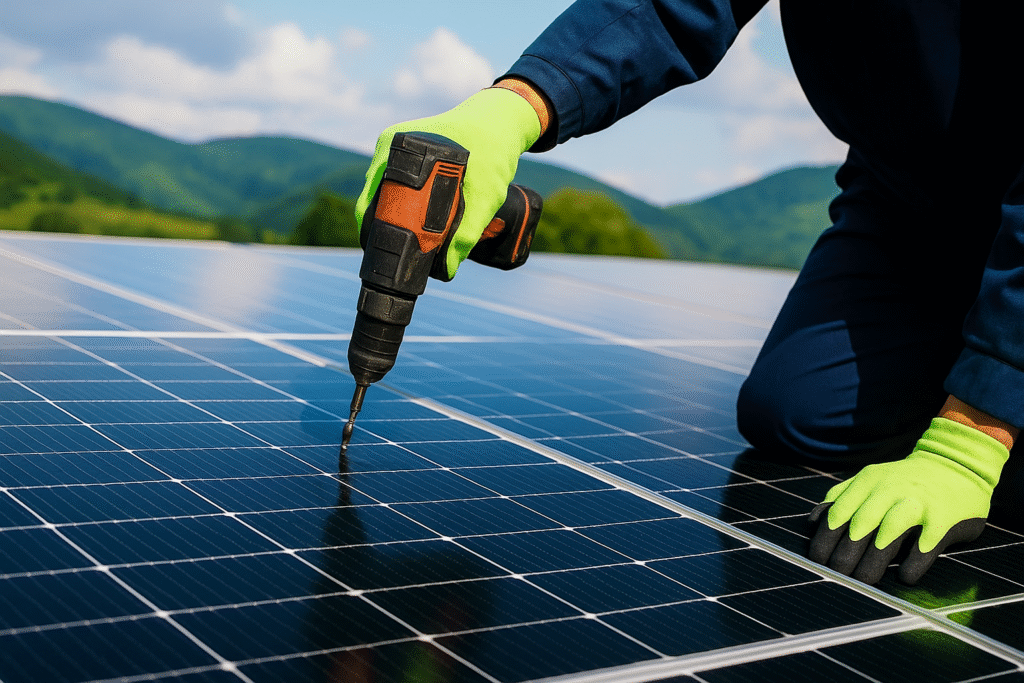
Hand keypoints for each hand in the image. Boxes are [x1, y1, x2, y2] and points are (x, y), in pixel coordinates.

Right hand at [355, 86, 541, 278]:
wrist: (499, 120)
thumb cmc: (493, 148)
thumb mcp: (485, 193)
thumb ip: (468, 231)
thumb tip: (447, 269)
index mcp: (397, 147)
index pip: (371, 198)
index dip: (375, 229)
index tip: (388, 253)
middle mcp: (390, 146)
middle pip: (374, 199)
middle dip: (385, 229)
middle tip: (404, 254)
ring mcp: (396, 150)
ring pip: (383, 194)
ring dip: (393, 218)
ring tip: (410, 243)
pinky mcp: (405, 155)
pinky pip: (394, 186)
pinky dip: (401, 205)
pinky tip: (414, 223)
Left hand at [808, 417, 1008, 584]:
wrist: (956, 463)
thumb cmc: (905, 481)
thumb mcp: (871, 479)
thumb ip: (842, 497)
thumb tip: (812, 523)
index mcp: (868, 482)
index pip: (838, 513)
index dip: (825, 539)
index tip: (817, 561)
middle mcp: (890, 491)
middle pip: (860, 526)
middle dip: (845, 554)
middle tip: (839, 576)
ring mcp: (918, 504)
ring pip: (889, 534)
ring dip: (874, 561)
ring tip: (865, 582)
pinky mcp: (944, 518)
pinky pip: (926, 544)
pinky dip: (914, 562)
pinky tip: (904, 577)